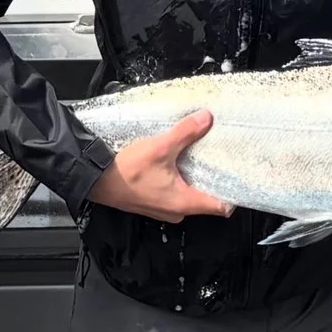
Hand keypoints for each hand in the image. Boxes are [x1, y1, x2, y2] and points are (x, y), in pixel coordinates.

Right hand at [87, 112, 233, 221]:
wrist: (95, 179)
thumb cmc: (125, 173)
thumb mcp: (159, 147)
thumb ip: (185, 133)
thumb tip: (205, 119)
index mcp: (185, 202)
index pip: (222, 207)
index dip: (233, 193)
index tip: (236, 177)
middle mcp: (177, 211)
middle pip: (207, 200)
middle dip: (212, 181)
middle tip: (215, 161)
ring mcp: (164, 210)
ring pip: (189, 197)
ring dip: (192, 180)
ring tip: (192, 160)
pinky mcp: (153, 204)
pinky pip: (174, 195)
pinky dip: (177, 182)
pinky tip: (171, 166)